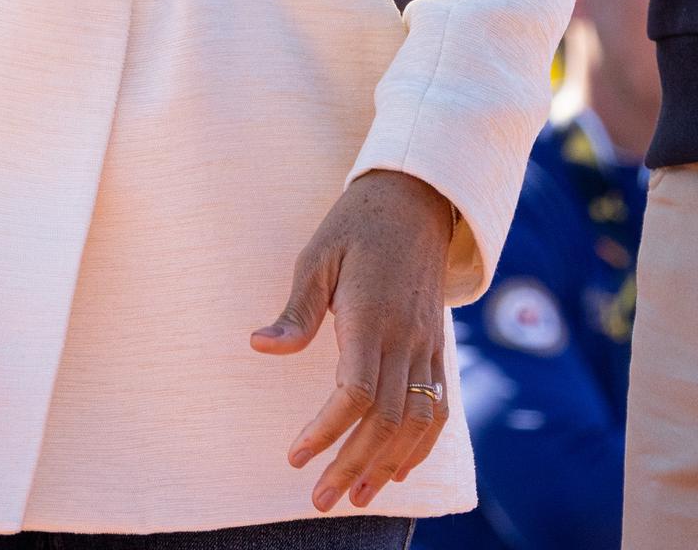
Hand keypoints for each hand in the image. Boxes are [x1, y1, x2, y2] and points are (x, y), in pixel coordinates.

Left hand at [252, 169, 454, 512]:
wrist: (416, 197)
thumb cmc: (357, 225)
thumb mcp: (317, 256)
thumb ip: (296, 310)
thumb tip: (259, 347)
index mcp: (371, 315)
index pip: (356, 393)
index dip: (326, 431)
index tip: (295, 456)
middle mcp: (406, 336)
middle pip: (387, 420)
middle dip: (352, 466)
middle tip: (319, 499)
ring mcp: (427, 343)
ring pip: (417, 421)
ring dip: (388, 465)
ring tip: (357, 496)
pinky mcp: (438, 345)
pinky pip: (438, 406)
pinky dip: (421, 444)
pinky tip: (398, 468)